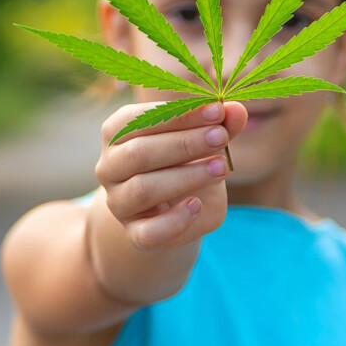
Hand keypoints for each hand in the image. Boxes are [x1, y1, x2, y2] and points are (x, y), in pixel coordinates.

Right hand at [95, 100, 248, 250]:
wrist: (178, 212)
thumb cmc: (187, 163)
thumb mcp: (205, 142)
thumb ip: (220, 126)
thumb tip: (236, 110)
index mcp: (119, 133)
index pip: (141, 119)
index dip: (179, 114)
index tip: (217, 110)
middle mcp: (110, 167)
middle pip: (139, 153)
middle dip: (184, 143)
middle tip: (221, 136)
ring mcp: (119, 203)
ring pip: (143, 189)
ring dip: (186, 177)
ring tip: (222, 167)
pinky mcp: (135, 234)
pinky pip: (148, 232)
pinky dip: (175, 220)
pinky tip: (198, 205)